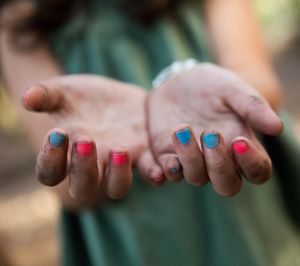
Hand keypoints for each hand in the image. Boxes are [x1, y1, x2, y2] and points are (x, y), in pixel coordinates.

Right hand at [22, 75, 162, 205]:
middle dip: (84, 168)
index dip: (50, 159)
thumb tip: (27, 97)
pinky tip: (160, 168)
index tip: (57, 133)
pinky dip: (156, 173)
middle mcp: (92, 166)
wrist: (116, 96)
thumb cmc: (84, 98)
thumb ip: (45, 95)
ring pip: (118, 188)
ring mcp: (119, 164)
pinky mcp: (144, 154)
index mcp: (67, 154)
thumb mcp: (63, 91)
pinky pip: (151, 172)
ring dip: (118, 175)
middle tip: (87, 140)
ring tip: (120, 149)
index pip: (50, 172)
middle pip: (84, 187)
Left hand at [148, 63, 282, 195]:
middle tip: (211, 135)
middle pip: (227, 185)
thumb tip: (277, 128)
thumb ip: (252, 106)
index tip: (239, 142)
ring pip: (196, 178)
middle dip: (220, 165)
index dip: (252, 164)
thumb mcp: (232, 89)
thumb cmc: (211, 86)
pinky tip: (168, 160)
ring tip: (182, 129)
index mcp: (241, 146)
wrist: (178, 81)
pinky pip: (169, 173)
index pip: (257, 171)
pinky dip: (168, 171)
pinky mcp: (168, 156)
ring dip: (190, 158)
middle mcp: (218, 160)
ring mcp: (193, 161)